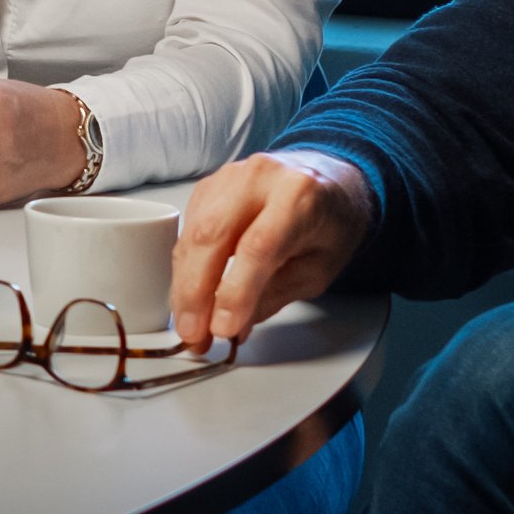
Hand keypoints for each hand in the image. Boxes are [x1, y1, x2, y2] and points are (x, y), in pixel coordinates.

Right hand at [171, 150, 376, 347]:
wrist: (327, 180)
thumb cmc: (329, 223)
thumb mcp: (319, 268)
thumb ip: (276, 295)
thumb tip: (234, 326)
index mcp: (298, 194)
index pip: (258, 246)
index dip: (236, 291)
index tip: (224, 328)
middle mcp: (259, 178)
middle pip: (212, 236)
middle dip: (195, 293)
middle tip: (194, 335)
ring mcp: (228, 178)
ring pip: (191, 235)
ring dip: (184, 287)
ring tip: (190, 326)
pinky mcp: (208, 187)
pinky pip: (187, 232)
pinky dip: (185, 270)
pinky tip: (190, 298)